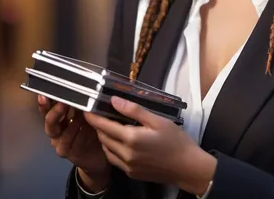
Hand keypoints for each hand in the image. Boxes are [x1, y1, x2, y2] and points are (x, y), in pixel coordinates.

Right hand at [38, 96, 110, 189]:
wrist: (96, 155)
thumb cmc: (90, 130)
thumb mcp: (86, 115)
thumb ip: (82, 104)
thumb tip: (84, 87)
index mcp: (58, 120)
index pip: (47, 110)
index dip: (44, 103)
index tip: (44, 94)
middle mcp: (56, 132)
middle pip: (50, 122)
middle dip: (56, 111)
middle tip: (63, 102)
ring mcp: (61, 145)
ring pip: (63, 134)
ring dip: (73, 123)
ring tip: (83, 115)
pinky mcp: (69, 154)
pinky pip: (74, 144)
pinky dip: (81, 135)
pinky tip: (89, 129)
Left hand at [85, 96, 216, 194]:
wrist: (187, 167)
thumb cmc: (176, 141)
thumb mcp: (158, 120)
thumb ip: (135, 110)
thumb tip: (115, 100)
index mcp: (131, 139)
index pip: (105, 126)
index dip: (94, 118)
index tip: (86, 109)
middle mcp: (125, 154)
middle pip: (104, 138)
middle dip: (98, 126)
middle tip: (99, 114)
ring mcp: (127, 166)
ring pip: (107, 150)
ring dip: (104, 138)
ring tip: (107, 126)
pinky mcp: (131, 174)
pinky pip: (114, 160)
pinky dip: (111, 149)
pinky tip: (118, 141)